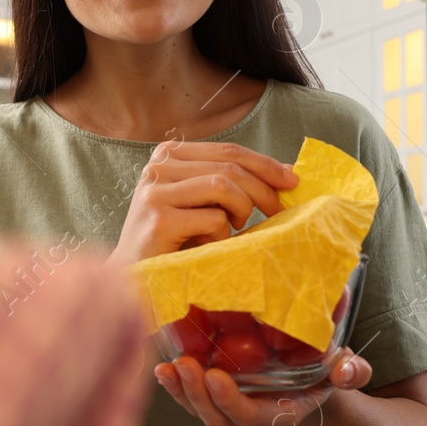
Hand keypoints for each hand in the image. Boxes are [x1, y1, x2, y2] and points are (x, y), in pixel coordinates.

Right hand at [106, 142, 298, 266]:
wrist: (134, 275)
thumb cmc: (174, 239)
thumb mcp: (201, 202)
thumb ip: (230, 183)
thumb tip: (286, 171)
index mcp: (169, 154)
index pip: (228, 150)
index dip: (265, 163)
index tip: (292, 179)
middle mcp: (158, 166)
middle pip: (229, 167)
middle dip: (263, 189)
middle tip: (278, 211)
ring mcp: (155, 191)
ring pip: (223, 186)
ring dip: (241, 210)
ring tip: (234, 228)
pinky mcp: (159, 219)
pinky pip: (213, 219)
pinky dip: (222, 235)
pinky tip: (209, 245)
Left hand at [154, 348, 372, 425]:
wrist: (309, 378)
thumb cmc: (325, 370)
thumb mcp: (345, 368)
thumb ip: (352, 372)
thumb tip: (345, 371)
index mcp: (281, 414)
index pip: (250, 416)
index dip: (230, 401)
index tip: (214, 375)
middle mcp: (252, 419)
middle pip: (218, 417)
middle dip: (197, 394)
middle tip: (184, 365)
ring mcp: (231, 412)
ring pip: (200, 411)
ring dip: (181, 391)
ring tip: (168, 367)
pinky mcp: (216, 399)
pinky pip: (191, 399)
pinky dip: (175, 386)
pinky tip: (163, 368)